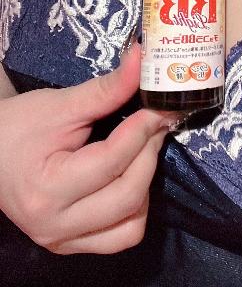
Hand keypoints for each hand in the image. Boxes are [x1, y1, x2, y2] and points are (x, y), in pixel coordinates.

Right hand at [0, 45, 172, 253]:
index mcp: (47, 190)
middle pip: (127, 197)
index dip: (141, 130)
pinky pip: (119, 237)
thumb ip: (105, 89)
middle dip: (149, 155)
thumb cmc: (19, 126)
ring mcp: (63, 242)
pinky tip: (129, 177)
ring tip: (140, 150)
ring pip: (130, 227)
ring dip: (145, 186)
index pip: (112, 161)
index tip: (157, 106)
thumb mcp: (59, 104)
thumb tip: (141, 61)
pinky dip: (133, 208)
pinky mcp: (71, 245)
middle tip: (155, 124)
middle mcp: (55, 226)